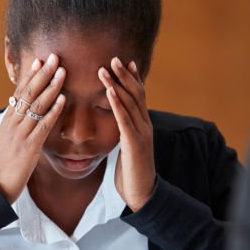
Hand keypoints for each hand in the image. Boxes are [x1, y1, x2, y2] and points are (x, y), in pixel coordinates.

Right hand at [0, 54, 66, 203]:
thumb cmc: (3, 164)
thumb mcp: (6, 140)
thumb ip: (15, 125)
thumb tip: (20, 111)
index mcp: (7, 120)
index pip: (19, 92)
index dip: (30, 76)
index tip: (39, 60)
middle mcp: (12, 123)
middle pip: (28, 93)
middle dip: (42, 74)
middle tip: (54, 57)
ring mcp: (20, 134)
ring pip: (37, 105)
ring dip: (51, 87)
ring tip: (62, 71)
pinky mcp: (29, 146)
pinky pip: (43, 125)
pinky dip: (53, 111)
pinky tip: (63, 99)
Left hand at [99, 57, 155, 210]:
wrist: (142, 192)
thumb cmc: (131, 171)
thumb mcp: (128, 147)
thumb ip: (125, 132)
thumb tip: (118, 122)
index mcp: (143, 125)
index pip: (139, 96)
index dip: (132, 78)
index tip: (125, 62)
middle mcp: (145, 125)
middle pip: (136, 94)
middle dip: (124, 75)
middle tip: (113, 57)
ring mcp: (141, 133)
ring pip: (129, 103)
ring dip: (116, 84)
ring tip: (105, 69)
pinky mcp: (134, 143)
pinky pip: (124, 119)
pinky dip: (116, 104)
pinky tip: (108, 92)